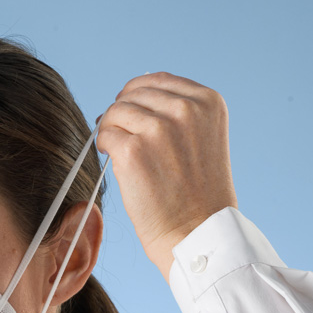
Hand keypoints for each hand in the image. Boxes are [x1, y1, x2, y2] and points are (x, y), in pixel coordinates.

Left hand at [94, 72, 237, 279]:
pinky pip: (104, 135)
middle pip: (132, 94)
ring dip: (111, 130)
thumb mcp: (202, 138)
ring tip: (121, 153)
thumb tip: (128, 101)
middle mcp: (186, 109)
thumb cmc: (197, 193)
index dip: (136, 95)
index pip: (157, 81)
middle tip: (121, 138)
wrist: (197, 231)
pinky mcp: (133, 150)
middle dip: (122, 114)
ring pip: (115, 112)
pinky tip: (116, 161)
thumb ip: (177, 114)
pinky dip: (104, 147)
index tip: (130, 113)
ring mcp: (159, 128)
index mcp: (208, 101)